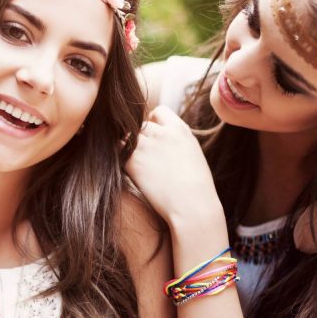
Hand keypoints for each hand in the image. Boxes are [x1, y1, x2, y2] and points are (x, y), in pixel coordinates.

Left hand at [125, 106, 224, 229]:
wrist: (192, 206)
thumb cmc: (196, 187)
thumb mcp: (191, 152)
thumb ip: (175, 140)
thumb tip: (160, 136)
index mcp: (180, 129)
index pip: (158, 111)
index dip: (154, 123)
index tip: (155, 138)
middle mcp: (162, 133)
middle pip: (141, 125)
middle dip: (141, 138)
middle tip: (147, 158)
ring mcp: (146, 145)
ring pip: (128, 138)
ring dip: (130, 149)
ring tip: (142, 167)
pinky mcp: (133, 160)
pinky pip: (120, 153)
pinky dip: (123, 161)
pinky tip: (135, 174)